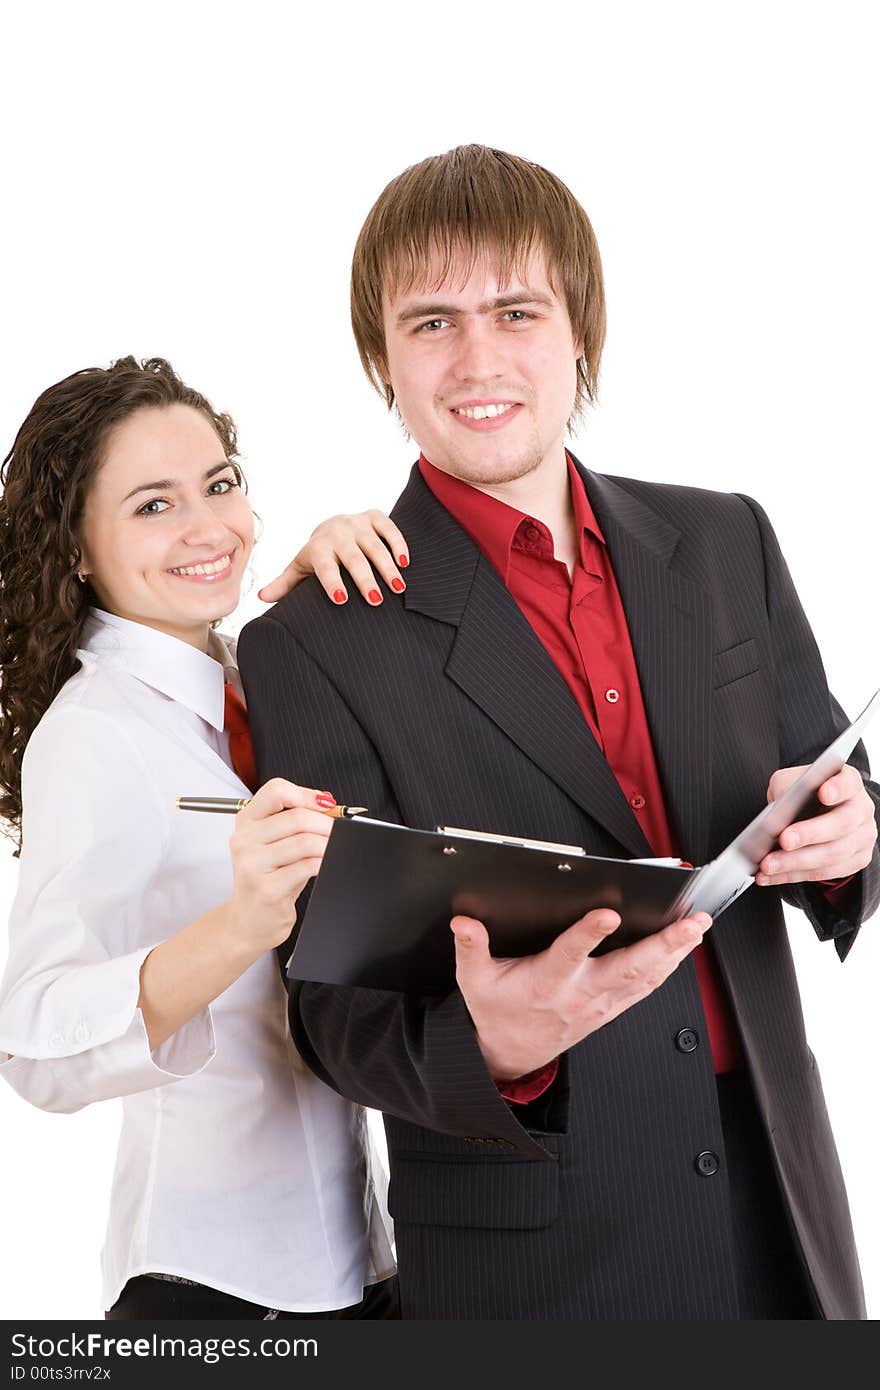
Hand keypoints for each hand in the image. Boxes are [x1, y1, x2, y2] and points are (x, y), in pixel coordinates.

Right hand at [228, 779, 332, 949]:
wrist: (248, 921)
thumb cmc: (267, 879)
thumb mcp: (275, 843)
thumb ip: (294, 820)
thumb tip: (327, 803)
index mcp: (246, 822)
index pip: (275, 790)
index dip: (306, 794)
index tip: (326, 805)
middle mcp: (244, 840)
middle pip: (297, 817)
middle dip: (327, 823)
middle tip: (340, 831)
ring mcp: (253, 865)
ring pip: (305, 842)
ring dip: (329, 844)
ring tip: (335, 849)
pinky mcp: (268, 888)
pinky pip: (307, 866)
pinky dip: (324, 863)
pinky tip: (326, 865)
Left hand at [258, 510, 409, 605]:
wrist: (331, 525)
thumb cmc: (318, 556)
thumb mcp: (300, 568)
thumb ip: (284, 584)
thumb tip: (262, 598)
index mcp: (318, 547)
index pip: (325, 565)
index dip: (332, 581)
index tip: (341, 600)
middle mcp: (337, 533)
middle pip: (353, 557)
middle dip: (365, 578)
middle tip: (376, 599)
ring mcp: (357, 524)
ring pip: (374, 545)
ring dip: (387, 566)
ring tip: (398, 588)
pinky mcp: (374, 516)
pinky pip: (389, 527)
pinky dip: (398, 543)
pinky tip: (405, 563)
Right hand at [451, 908, 711, 1081]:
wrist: (510, 1054)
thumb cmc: (496, 1011)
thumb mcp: (474, 980)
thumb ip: (471, 948)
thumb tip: (463, 923)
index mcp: (547, 982)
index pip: (569, 954)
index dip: (588, 934)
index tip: (607, 914)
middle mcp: (580, 993)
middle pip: (627, 968)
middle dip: (661, 945)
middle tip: (687, 924)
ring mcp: (601, 1003)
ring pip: (645, 978)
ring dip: (675, 953)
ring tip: (697, 928)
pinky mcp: (611, 1007)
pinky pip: (646, 987)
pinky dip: (669, 968)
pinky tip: (685, 949)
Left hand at [756, 763, 877, 885]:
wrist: (817, 812)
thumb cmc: (804, 795)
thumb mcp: (791, 782)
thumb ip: (785, 789)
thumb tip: (775, 816)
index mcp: (849, 783)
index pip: (848, 783)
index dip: (838, 788)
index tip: (823, 793)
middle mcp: (861, 810)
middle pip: (841, 824)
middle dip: (810, 834)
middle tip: (784, 840)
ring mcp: (862, 838)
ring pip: (832, 855)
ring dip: (795, 862)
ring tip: (768, 864)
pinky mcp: (854, 862)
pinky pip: (824, 873)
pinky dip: (793, 875)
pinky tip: (770, 875)